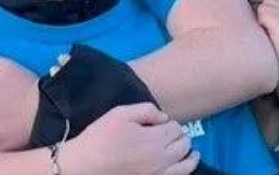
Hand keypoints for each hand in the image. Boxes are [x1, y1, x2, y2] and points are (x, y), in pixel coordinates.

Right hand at [63, 103, 198, 174]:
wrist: (86, 164)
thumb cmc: (101, 137)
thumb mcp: (121, 113)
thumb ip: (146, 110)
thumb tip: (163, 117)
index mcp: (155, 139)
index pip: (175, 128)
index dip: (171, 123)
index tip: (162, 122)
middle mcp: (161, 159)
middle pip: (183, 145)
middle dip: (181, 136)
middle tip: (174, 133)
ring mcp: (158, 174)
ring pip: (186, 166)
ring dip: (190, 156)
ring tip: (193, 153)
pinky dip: (184, 171)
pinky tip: (183, 168)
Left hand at [255, 0, 278, 87]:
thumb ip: (276, 11)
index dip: (267, 17)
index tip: (277, 35)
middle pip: (266, 2)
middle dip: (263, 18)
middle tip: (273, 39)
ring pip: (263, 7)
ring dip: (261, 24)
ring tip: (272, 41)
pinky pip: (262, 15)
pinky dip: (261, 28)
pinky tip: (270, 42)